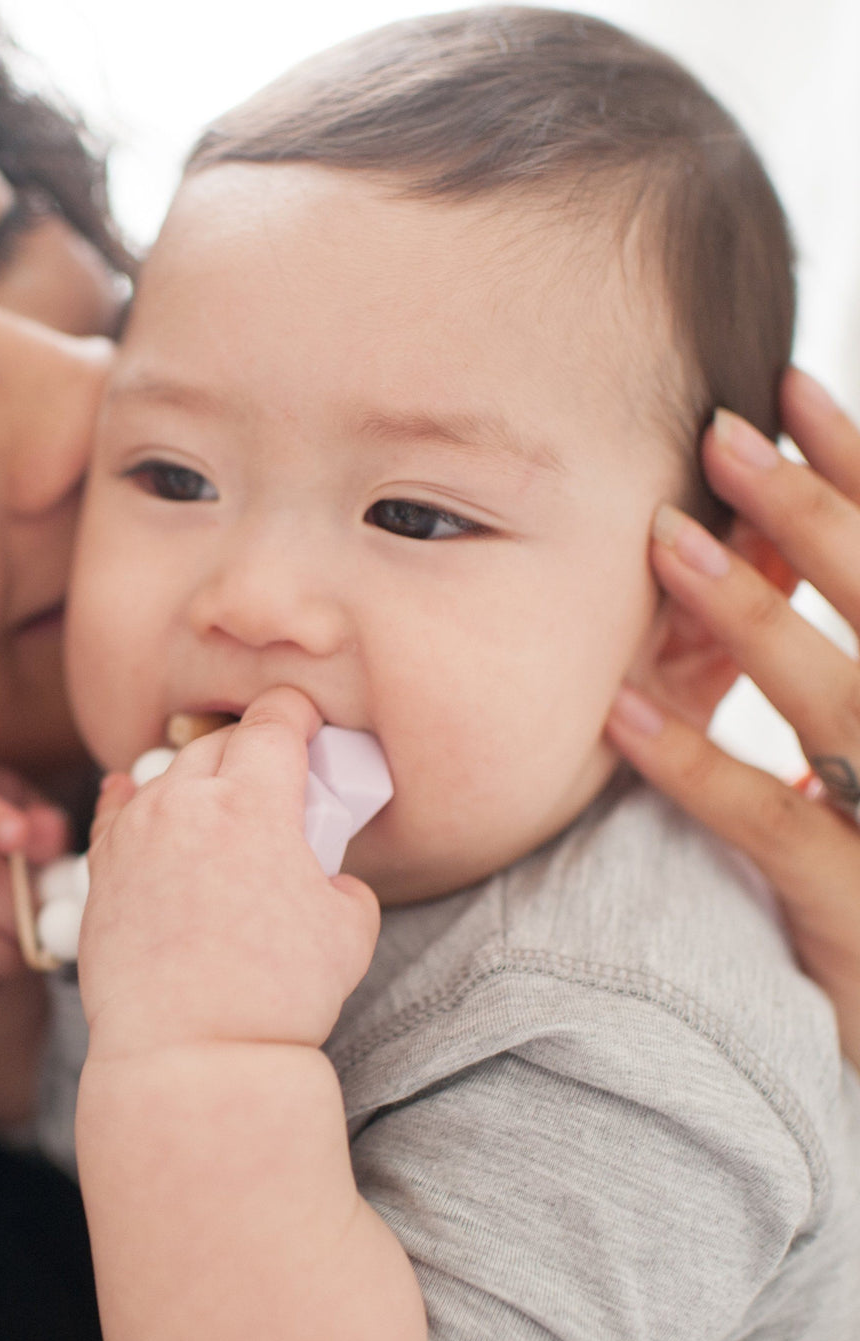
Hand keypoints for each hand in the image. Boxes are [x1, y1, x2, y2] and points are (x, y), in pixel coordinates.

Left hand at [79, 686, 381, 1059]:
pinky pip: (116, 812)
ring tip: (217, 810)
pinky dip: (134, 800)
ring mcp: (136, 833)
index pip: (274, 720)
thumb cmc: (278, 994)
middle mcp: (186, 801)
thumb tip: (322, 873)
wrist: (193, 1052)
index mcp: (254, 799)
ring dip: (197, 780)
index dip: (296, 714)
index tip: (306, 724)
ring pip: (167, 776)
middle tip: (274, 779)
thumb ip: (339, 877)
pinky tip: (133, 796)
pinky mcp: (101, 870)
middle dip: (250, 748)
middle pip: (219, 742)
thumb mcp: (351, 927)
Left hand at [607, 368, 859, 1061]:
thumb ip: (828, 692)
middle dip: (813, 515)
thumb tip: (761, 581)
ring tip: (664, 540)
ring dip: (752, 616)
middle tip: (726, 433)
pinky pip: (775, 827)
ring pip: (843, 705)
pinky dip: (698, 763)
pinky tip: (621, 711)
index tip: (797, 393)